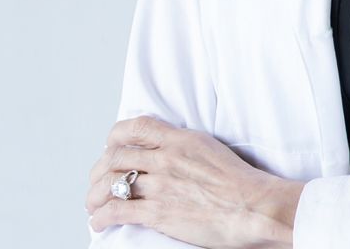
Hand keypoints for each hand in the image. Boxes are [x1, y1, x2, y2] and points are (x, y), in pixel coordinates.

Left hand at [84, 116, 303, 248]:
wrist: (255, 207)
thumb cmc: (242, 185)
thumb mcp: (212, 150)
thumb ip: (186, 148)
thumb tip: (172, 153)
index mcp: (181, 140)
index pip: (135, 127)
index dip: (115, 137)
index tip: (110, 147)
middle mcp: (166, 158)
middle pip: (116, 157)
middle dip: (100, 171)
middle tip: (97, 181)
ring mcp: (160, 185)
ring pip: (110, 184)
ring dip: (94, 196)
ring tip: (93, 205)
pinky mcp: (158, 212)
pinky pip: (117, 211)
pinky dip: (101, 217)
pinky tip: (99, 222)